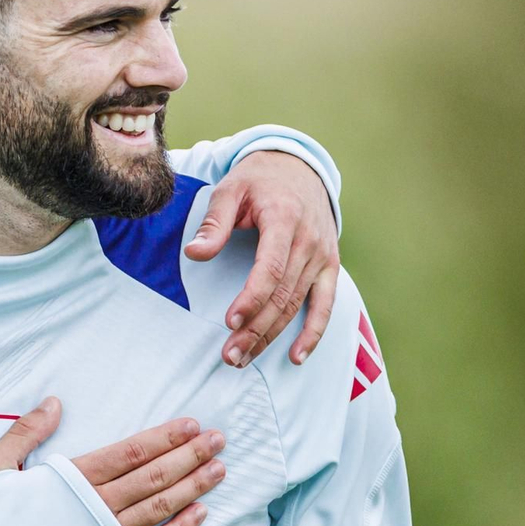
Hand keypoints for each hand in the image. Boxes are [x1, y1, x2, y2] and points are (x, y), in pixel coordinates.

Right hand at [0, 400, 223, 525]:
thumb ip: (24, 433)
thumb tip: (54, 402)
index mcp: (69, 479)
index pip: (129, 452)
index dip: (163, 437)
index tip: (191, 424)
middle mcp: (95, 506)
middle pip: (153, 475)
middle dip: (190, 455)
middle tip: (220, 439)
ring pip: (160, 507)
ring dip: (193, 486)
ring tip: (219, 470)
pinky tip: (200, 514)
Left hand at [183, 150, 338, 367]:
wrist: (299, 167)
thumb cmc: (258, 180)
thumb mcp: (230, 189)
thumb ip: (214, 222)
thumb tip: (195, 253)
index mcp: (284, 220)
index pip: (270, 269)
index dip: (252, 299)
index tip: (230, 322)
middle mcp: (309, 241)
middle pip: (283, 295)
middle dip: (256, 329)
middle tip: (230, 356)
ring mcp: (322, 256)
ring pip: (298, 305)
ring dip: (272, 336)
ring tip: (243, 358)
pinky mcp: (329, 266)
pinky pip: (326, 304)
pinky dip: (315, 332)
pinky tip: (297, 357)